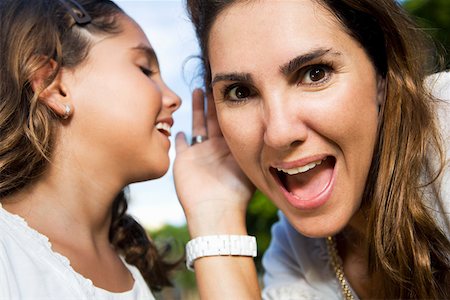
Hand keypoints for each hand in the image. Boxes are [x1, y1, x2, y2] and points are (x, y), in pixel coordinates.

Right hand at [173, 89, 254, 236]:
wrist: (216, 211)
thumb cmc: (236, 191)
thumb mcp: (252, 165)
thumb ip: (259, 147)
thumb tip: (281, 131)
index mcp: (232, 147)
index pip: (231, 119)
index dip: (231, 103)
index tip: (232, 85)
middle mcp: (217, 149)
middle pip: (214, 118)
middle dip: (213, 100)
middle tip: (213, 78)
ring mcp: (200, 155)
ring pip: (198, 125)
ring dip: (197, 109)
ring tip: (197, 89)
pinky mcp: (184, 162)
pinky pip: (181, 146)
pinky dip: (180, 138)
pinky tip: (179, 128)